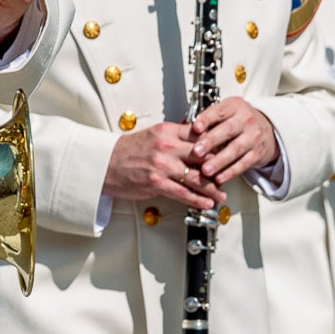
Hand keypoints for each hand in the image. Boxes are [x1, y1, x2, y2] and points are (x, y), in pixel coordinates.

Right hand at [103, 120, 220, 211]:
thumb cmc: (128, 151)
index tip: (227, 152)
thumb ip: (174, 136)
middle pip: (203, 156)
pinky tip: (207, 203)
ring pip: (196, 177)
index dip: (217, 145)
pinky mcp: (156, 183)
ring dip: (213, 188)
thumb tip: (196, 138)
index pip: (200, 135)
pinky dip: (198, 200)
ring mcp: (162, 165)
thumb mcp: (153, 135)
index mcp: (167, 131)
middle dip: (219, 167)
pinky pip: (183, 193)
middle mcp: (166, 146)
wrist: (104, 163)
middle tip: (230, 175)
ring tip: (222, 194)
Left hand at [190, 96, 278, 184]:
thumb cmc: (238, 121)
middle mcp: (246, 119)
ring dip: (219, 161)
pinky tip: (219, 178)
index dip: (207, 119)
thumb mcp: (226, 113)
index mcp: (235, 106)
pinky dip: (230, 172)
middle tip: (196, 151)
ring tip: (205, 170)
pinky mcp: (258, 153)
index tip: (195, 128)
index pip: (220, 111)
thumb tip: (183, 127)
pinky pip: (243, 164)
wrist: (266, 130)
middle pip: (228, 130)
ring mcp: (254, 137)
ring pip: (235, 150)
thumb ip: (208, 119)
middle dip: (210, 142)